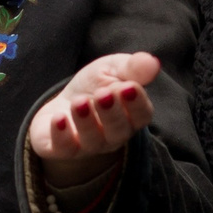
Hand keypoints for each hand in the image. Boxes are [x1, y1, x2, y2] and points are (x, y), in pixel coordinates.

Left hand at [28, 52, 160, 189]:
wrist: (64, 104)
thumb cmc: (96, 86)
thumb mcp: (114, 69)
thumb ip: (133, 67)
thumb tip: (153, 62)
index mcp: (132, 116)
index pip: (142, 115)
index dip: (137, 103)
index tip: (129, 86)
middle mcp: (114, 135)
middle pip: (118, 130)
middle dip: (111, 112)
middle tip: (103, 93)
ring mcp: (90, 145)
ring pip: (93, 140)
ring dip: (86, 121)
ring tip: (79, 102)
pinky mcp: (64, 149)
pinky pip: (65, 148)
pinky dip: (61, 135)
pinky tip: (58, 118)